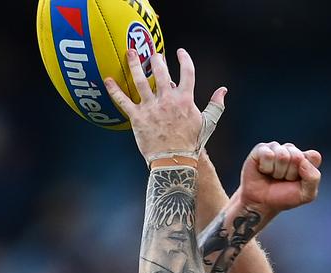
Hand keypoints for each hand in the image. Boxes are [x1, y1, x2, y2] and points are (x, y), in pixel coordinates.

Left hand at [104, 48, 226, 162]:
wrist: (175, 161)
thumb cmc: (191, 144)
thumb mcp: (207, 124)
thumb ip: (216, 105)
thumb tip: (223, 91)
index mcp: (185, 99)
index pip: (186, 72)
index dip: (184, 59)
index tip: (179, 52)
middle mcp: (167, 99)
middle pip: (161, 71)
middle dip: (157, 59)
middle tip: (154, 53)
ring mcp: (151, 107)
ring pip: (140, 80)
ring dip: (135, 64)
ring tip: (131, 52)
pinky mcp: (137, 117)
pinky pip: (123, 101)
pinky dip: (114, 90)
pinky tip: (107, 80)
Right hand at [239, 142, 321, 214]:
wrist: (261, 203)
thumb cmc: (283, 197)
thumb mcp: (306, 194)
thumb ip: (313, 178)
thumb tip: (302, 160)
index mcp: (306, 159)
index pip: (314, 156)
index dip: (306, 172)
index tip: (298, 181)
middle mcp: (292, 150)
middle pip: (297, 156)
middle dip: (290, 173)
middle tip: (284, 180)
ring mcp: (277, 148)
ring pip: (282, 155)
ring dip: (277, 172)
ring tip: (274, 176)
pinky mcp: (262, 148)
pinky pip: (268, 155)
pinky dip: (266, 168)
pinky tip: (264, 171)